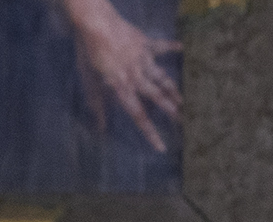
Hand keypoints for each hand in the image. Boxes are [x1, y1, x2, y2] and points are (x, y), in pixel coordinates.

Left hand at [60, 0, 183, 152]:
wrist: (95, 23)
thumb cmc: (88, 53)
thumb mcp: (89, 81)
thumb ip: (96, 105)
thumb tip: (100, 128)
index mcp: (122, 88)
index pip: (138, 115)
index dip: (150, 133)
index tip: (162, 147)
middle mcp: (137, 77)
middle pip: (156, 98)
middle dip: (171, 111)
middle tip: (184, 123)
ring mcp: (143, 60)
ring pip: (162, 78)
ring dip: (173, 90)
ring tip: (184, 101)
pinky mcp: (145, 44)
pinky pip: (160, 46)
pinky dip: (171, 46)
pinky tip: (182, 47)